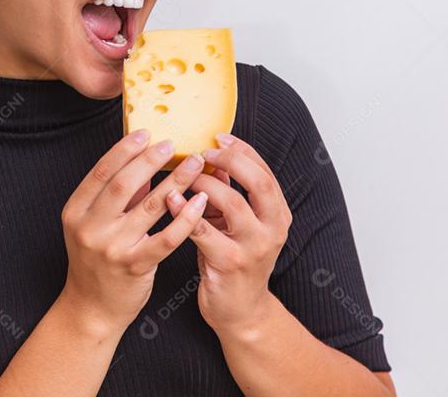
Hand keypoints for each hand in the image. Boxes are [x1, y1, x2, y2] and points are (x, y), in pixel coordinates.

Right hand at [59, 130, 211, 335]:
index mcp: (76, 210)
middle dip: (150, 160)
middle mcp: (90, 227)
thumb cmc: (97, 261)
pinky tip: (200, 201)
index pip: (101, 172)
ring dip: (176, 182)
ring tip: (195, 165)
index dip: (124, 150)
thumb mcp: (95, 224)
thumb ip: (117, 195)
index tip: (145, 134)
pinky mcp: (134, 265)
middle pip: (122, 184)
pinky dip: (185, 217)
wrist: (92, 307)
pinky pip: (165, 238)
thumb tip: (144, 162)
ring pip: (148, 207)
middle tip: (172, 144)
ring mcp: (111, 248)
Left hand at [165, 133, 291, 337]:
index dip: (242, 150)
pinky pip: (203, 230)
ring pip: (232, 203)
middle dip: (230, 160)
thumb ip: (230, 191)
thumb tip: (212, 155)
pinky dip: (184, 210)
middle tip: (203, 151)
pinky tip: (169, 197)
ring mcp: (253, 247)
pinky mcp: (229, 263)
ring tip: (184, 174)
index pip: (265, 171)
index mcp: (278, 214)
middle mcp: (273, 229)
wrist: (240, 311)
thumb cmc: (233, 259)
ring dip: (204, 183)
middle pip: (258, 183)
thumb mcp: (238, 223)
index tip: (218, 136)